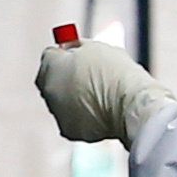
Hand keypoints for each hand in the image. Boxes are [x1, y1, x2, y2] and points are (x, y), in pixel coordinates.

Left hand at [36, 32, 176, 143]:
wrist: (129, 104)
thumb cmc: (116, 72)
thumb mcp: (96, 48)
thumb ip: (77, 47)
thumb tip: (70, 46)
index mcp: (51, 65)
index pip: (50, 55)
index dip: (66, 55)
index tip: (77, 56)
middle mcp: (48, 90)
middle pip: (51, 80)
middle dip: (65, 78)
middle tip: (86, 76)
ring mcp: (57, 112)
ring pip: (62, 102)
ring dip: (74, 99)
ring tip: (100, 96)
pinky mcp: (69, 131)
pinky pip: (73, 120)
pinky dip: (83, 117)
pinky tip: (101, 112)